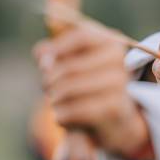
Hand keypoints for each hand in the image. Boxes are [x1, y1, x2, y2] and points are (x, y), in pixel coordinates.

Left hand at [33, 22, 152, 159]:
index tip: (41, 58)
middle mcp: (118, 60)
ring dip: (54, 99)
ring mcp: (119, 84)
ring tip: (55, 102)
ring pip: (70, 89)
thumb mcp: (71, 65)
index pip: (82, 37)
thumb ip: (54, 53)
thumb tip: (42, 53)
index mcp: (109, 43)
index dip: (58, 46)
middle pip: (70, 67)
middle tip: (46, 87)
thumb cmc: (87, 86)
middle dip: (50, 79)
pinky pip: (76, 110)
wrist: (116, 121)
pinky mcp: (115, 108)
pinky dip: (62, 116)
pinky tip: (63, 117)